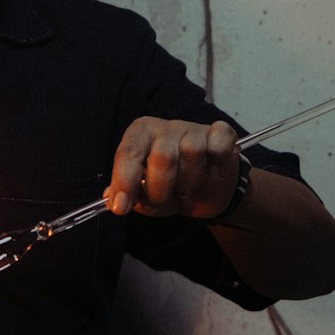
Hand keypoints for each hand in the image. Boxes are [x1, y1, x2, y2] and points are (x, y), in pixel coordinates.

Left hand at [104, 116, 242, 218]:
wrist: (208, 191)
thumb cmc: (171, 188)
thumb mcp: (146, 197)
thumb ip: (129, 196)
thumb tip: (112, 199)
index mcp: (139, 136)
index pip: (128, 154)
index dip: (124, 182)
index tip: (120, 207)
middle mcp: (165, 127)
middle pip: (162, 157)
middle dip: (160, 190)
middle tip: (162, 202)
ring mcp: (194, 128)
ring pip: (192, 154)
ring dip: (189, 184)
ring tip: (186, 191)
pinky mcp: (222, 133)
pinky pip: (218, 146)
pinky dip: (216, 163)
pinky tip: (211, 171)